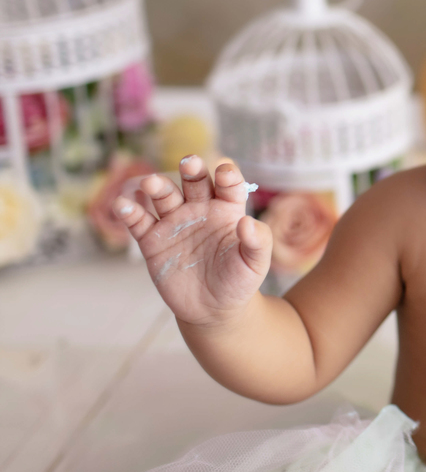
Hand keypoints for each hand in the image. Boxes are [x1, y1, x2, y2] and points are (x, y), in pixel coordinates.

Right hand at [112, 156, 273, 328]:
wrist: (213, 309)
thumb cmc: (239, 281)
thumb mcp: (255, 263)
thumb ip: (258, 242)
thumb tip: (248, 222)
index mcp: (228, 209)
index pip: (228, 185)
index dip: (227, 176)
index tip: (224, 173)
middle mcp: (200, 209)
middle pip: (195, 182)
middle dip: (192, 170)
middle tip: (189, 162)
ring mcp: (175, 223)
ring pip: (165, 197)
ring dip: (157, 187)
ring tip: (151, 183)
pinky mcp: (153, 241)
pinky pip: (139, 222)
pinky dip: (129, 212)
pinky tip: (123, 205)